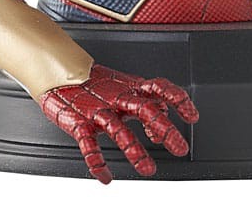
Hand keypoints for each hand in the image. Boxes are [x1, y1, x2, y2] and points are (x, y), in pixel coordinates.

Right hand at [39, 64, 198, 183]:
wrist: (59, 73)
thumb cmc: (94, 83)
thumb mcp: (124, 89)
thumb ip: (145, 105)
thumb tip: (162, 127)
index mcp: (131, 88)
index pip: (161, 88)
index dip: (179, 100)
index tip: (193, 118)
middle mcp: (118, 98)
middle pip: (146, 110)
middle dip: (165, 129)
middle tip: (180, 147)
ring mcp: (99, 110)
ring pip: (120, 130)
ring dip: (136, 151)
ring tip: (148, 169)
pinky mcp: (79, 124)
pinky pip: (89, 146)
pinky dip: (98, 164)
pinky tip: (107, 178)